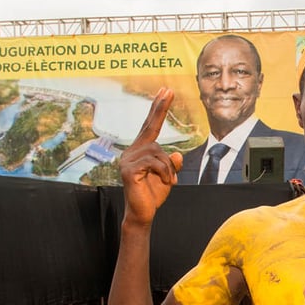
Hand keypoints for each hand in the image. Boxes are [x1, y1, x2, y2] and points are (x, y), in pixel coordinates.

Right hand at [118, 88, 183, 226]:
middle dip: (160, 108)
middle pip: (149, 127)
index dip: (157, 109)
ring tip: (168, 181)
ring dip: (168, 168)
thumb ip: (172, 165)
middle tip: (168, 90)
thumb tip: (178, 155)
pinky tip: (166, 182)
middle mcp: (131, 151)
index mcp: (140, 150)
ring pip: (158, 151)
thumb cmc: (153, 194)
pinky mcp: (128, 169)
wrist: (143, 214)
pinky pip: (154, 162)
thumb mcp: (168, 176)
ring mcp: (127, 159)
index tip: (165, 91)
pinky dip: (164, 172)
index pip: (150, 126)